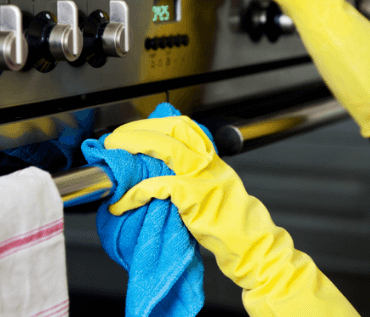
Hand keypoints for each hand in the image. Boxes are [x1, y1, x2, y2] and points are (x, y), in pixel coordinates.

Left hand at [105, 115, 359, 316]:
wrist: (255, 247)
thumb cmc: (234, 227)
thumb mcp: (216, 191)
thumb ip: (195, 176)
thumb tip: (166, 171)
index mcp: (213, 160)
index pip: (185, 126)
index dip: (157, 122)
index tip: (136, 128)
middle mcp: (209, 163)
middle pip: (172, 128)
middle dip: (140, 129)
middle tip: (118, 138)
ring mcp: (203, 177)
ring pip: (166, 147)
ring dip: (136, 147)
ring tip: (115, 155)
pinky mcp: (195, 197)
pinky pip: (160, 185)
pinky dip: (137, 191)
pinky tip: (124, 200)